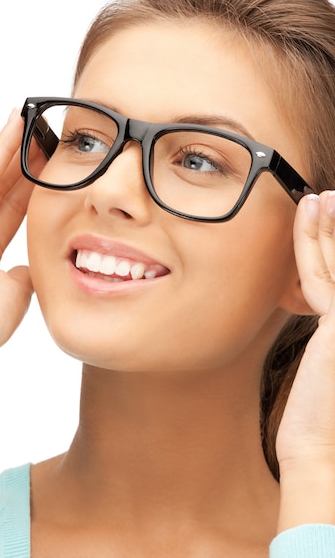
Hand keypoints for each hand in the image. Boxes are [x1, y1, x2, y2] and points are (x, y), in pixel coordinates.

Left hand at [276, 192, 334, 528]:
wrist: (317, 448)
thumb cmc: (316, 409)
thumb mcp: (326, 352)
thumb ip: (326, 314)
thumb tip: (317, 294)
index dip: (334, 245)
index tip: (325, 216)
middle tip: (326, 197)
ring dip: (330, 225)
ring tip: (318, 199)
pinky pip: (328, 274)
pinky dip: (318, 242)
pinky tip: (312, 218)